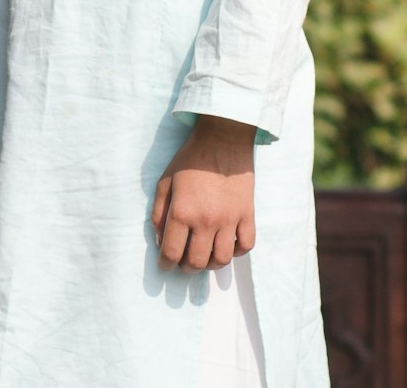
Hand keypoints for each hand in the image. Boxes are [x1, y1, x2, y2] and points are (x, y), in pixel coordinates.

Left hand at [151, 115, 256, 272]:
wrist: (222, 139)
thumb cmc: (190, 160)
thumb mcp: (165, 182)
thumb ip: (159, 213)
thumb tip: (160, 241)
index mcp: (182, 212)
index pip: (172, 253)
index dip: (165, 264)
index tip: (165, 264)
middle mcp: (206, 220)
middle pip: (196, 262)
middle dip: (186, 267)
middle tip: (184, 261)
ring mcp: (229, 219)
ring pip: (221, 260)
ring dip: (210, 264)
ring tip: (205, 255)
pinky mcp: (247, 214)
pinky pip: (245, 246)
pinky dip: (236, 252)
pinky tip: (227, 244)